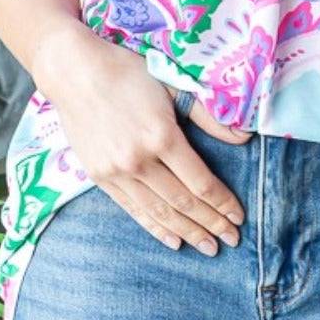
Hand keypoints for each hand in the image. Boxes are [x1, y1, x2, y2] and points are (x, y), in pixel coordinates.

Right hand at [34, 25, 249, 255]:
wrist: (75, 72)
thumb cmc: (128, 72)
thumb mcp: (173, 85)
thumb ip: (208, 115)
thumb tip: (244, 137)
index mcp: (162, 137)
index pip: (201, 183)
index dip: (223, 203)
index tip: (239, 217)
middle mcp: (139, 161)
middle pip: (183, 203)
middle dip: (211, 224)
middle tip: (232, 240)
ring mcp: (117, 172)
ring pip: (159, 212)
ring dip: (187, 232)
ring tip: (208, 247)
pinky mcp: (100, 177)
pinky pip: (133, 210)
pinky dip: (155, 228)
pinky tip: (173, 240)